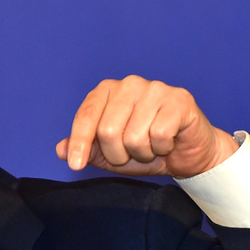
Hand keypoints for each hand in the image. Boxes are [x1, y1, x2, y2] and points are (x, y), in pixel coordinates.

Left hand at [56, 75, 239, 177]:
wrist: (189, 154)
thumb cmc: (147, 150)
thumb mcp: (110, 155)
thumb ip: (87, 149)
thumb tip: (61, 149)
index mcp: (107, 90)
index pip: (85, 116)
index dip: (79, 143)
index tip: (75, 166)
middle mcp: (129, 84)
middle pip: (108, 130)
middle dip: (117, 154)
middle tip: (130, 154)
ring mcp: (155, 89)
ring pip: (134, 136)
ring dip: (142, 153)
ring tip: (151, 147)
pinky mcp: (179, 99)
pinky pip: (159, 135)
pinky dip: (162, 148)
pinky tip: (168, 142)